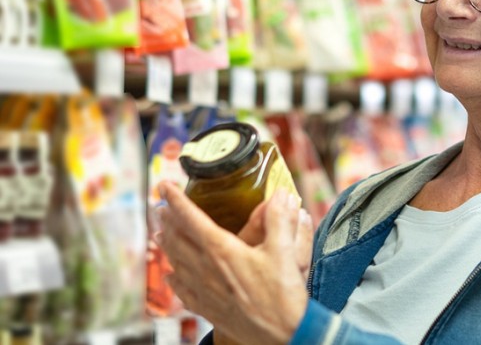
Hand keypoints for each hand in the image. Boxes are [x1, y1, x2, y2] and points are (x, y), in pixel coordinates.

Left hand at [156, 183, 312, 344]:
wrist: (284, 333)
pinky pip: (183, 291)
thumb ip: (280, 220)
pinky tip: (171, 276)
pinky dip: (174, 279)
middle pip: (178, 240)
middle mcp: (206, 270)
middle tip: (161, 206)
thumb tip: (281, 195)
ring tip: (159, 235)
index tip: (164, 185)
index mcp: (222, 251)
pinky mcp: (209, 309)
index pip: (191, 219)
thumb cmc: (283, 294)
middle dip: (167, 220)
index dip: (176, 200)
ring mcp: (205, 291)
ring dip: (166, 246)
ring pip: (176, 263)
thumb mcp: (285, 251)